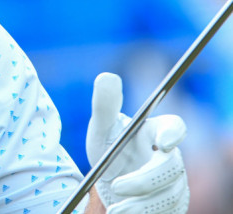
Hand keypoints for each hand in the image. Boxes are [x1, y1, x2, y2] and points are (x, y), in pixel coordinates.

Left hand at [86, 73, 188, 213]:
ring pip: (169, 194)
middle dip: (144, 179)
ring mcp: (175, 181)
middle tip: (116, 186)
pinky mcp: (173, 203)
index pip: (174, 126)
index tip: (162, 142)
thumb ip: (103, 105)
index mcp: (156, 131)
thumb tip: (107, 76)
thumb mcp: (101, 129)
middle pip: (171, 167)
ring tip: (115, 209)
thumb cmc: (109, 149)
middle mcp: (171, 156)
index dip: (173, 133)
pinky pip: (167, 211)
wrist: (107, 182)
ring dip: (141, 204)